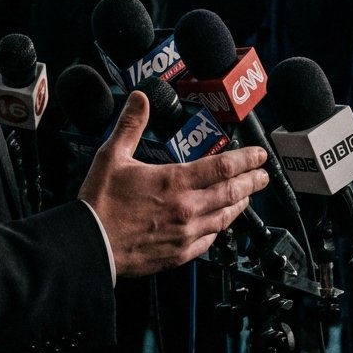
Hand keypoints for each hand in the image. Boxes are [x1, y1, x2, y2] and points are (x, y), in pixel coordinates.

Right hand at [79, 90, 268, 277]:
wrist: (89, 245)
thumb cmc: (100, 203)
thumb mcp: (112, 155)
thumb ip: (131, 125)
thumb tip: (141, 98)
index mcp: (175, 181)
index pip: (223, 167)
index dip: (246, 159)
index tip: (259, 155)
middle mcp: (187, 208)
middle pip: (232, 192)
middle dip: (252, 182)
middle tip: (263, 175)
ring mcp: (186, 234)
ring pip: (225, 218)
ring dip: (240, 205)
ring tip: (247, 196)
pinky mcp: (179, 254)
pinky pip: (209, 240)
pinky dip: (220, 228)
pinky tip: (221, 224)